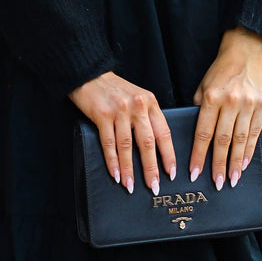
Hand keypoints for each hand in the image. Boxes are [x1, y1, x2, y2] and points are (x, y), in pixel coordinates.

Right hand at [69, 71, 176, 195]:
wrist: (90, 75)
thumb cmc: (115, 89)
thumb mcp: (138, 97)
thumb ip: (147, 117)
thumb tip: (156, 148)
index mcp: (150, 102)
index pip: (164, 133)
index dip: (168, 155)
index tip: (172, 173)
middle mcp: (137, 106)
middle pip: (147, 143)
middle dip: (151, 168)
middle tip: (153, 186)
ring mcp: (120, 111)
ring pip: (127, 146)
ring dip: (129, 169)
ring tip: (131, 186)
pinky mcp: (102, 115)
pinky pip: (109, 143)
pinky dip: (112, 162)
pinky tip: (115, 174)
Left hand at [190, 26, 261, 191]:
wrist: (245, 53)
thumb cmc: (219, 72)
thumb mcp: (202, 87)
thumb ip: (199, 110)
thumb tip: (196, 137)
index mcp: (211, 97)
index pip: (203, 133)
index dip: (198, 155)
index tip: (194, 173)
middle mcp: (230, 101)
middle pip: (223, 140)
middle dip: (218, 165)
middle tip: (216, 184)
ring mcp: (248, 104)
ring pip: (240, 140)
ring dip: (235, 163)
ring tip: (231, 180)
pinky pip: (255, 133)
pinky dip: (249, 150)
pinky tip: (244, 164)